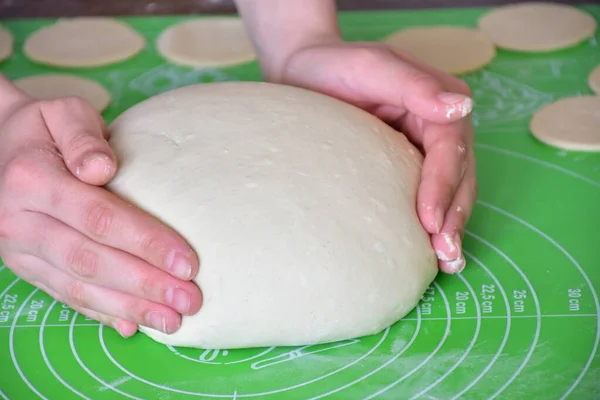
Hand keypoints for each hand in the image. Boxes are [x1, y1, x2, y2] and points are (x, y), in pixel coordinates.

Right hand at [0, 79, 201, 336]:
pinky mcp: (26, 267)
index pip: (98, 218)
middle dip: (145, 285)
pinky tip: (134, 325)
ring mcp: (20, 251)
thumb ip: (82, 137)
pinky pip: (64, 295)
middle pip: (91, 261)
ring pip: (78, 287)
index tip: (188, 262)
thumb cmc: (44, 128)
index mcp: (32, 180)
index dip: (145, 242)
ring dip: (129, 308)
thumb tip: (101, 168)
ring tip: (173, 321)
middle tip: (191, 301)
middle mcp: (20, 222)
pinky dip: (101, 313)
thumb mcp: (61, 113)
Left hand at [276, 40, 476, 273]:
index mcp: (436, 101)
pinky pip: (425, 192)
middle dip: (454, 216)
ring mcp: (422, 146)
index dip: (444, 187)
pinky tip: (427, 247)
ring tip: (446, 262)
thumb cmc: (332, 66)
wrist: (302, 70)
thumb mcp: (371, 67)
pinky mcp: (404, 163)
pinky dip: (431, 220)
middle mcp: (436, 126)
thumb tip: (461, 108)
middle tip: (446, 255)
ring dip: (450, 225)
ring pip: (449, 189)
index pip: (449, 148)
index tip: (431, 222)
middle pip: (458, 174)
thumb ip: (415, 86)